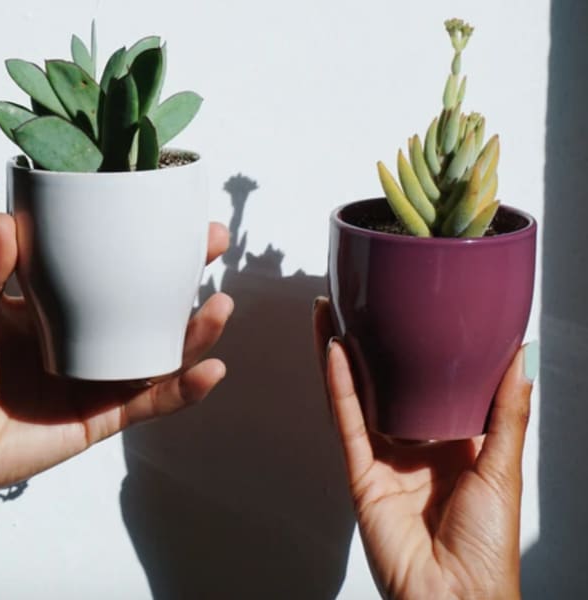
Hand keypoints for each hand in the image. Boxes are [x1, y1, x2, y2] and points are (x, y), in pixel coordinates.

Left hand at [0, 214, 232, 510]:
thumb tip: (5, 221)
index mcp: (67, 305)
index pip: (116, 267)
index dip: (148, 242)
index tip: (177, 213)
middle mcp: (94, 336)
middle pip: (154, 304)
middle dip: (191, 275)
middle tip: (215, 245)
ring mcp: (104, 376)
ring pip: (165, 352)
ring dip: (199, 333)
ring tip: (220, 308)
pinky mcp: (106, 416)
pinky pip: (153, 403)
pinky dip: (184, 391)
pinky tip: (211, 372)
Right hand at [313, 297, 532, 599]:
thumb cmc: (488, 548)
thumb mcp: (503, 470)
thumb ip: (507, 413)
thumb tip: (521, 359)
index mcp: (454, 444)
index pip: (433, 384)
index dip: (420, 349)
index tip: (414, 312)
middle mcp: (415, 446)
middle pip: (385, 383)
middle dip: (369, 343)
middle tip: (358, 303)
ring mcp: (384, 458)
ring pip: (357, 395)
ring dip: (341, 355)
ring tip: (330, 314)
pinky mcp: (361, 473)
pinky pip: (348, 422)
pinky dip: (339, 387)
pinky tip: (332, 352)